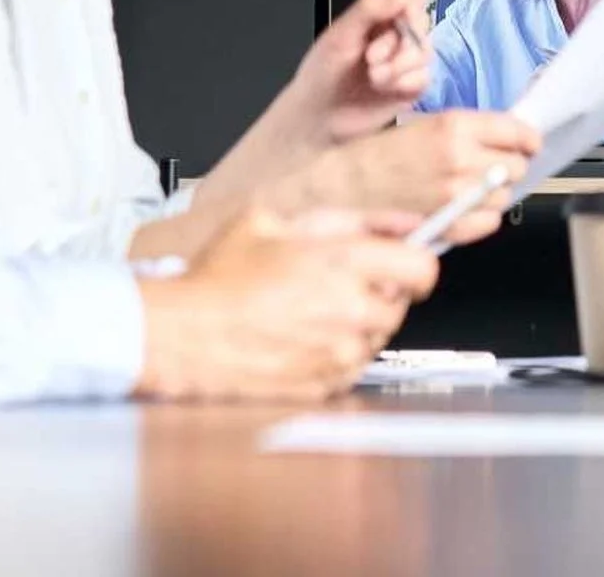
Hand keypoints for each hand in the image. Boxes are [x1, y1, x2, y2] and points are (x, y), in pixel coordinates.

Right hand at [134, 206, 436, 401]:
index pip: (423, 270)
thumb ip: (351, 218)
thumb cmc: (218, 278)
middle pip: (399, 306)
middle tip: (336, 286)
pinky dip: (335, 355)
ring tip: (308, 313)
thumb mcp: (275, 221)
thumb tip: (402, 223)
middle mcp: (349, 310)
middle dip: (377, 295)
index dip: (415, 266)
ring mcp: (337, 353)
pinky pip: (351, 368)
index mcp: (343, 263)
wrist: (180, 334)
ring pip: (376, 338)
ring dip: (356, 326)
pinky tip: (298, 339)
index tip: (402, 266)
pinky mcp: (323, 385)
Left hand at [290, 0, 435, 143]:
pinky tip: (383, 88)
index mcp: (381, 11)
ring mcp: (408, 58)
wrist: (319, 119)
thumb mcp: (339, 36)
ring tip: (373, 76)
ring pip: (425, 49)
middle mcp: (398, 32)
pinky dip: (403, 82)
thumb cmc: (322, 73)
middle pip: (422, 19)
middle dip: (397, 40)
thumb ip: (369, 10)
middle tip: (370, 56)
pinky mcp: (413, 84)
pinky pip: (424, 76)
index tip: (399, 11)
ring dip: (398, 64)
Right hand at [305, 112, 539, 249]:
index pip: (518, 132)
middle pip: (517, 166)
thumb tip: (512, 139)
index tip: (526, 144)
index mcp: (455, 126)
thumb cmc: (382, 155)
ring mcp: (456, 194)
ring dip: (494, 193)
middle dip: (508, 166)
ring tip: (469, 188)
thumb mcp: (428, 125)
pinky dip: (483, 218)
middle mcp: (460, 158)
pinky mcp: (449, 223)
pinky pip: (489, 222)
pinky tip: (464, 208)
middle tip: (490, 166)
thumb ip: (471, 132)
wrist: (347, 186)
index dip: (527, 139)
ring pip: (505, 196)